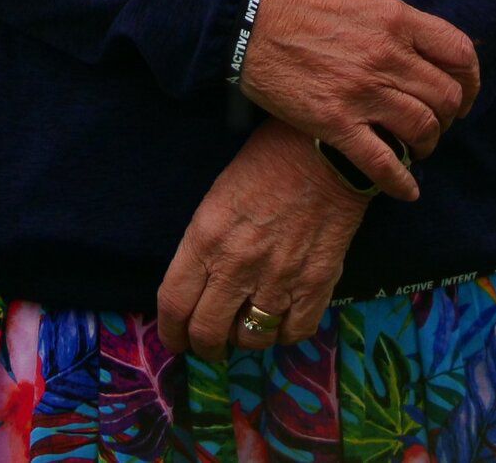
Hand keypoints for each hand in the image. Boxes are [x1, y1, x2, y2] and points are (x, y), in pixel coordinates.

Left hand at [156, 121, 367, 359]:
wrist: (325, 150)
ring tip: (248, 326)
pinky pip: (294, 332)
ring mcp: (278, 278)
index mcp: (205, 238)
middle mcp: (237, 265)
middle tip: (210, 343)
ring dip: (246, 339)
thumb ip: (205, 245)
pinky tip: (283, 318)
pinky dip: (286, 333)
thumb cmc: (266, 162)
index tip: (176, 339)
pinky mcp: (316, 284)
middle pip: (208, 333)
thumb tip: (200, 285)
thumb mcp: (217, 197)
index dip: (170, 332)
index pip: (174, 305)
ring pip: (252, 339)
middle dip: (204, 346)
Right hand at [240, 0, 478, 201]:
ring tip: (420, 148)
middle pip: (447, 97)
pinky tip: (408, 191)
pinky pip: (381, 161)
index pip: (458, 51)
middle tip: (440, 122)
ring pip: (422, 129)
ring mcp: (363, 92)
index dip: (472, 77)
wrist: (244, 19)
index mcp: (395, 17)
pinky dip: (400, 181)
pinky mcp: (336, 122)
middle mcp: (387, 56)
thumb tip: (396, 9)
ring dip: (428, 144)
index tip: (465, 92)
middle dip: (451, 115)